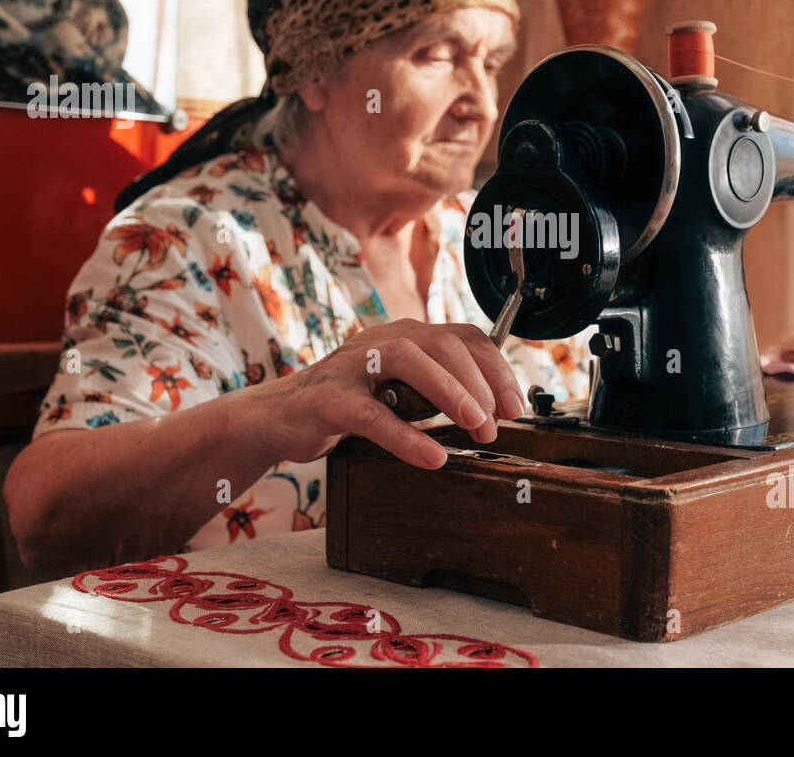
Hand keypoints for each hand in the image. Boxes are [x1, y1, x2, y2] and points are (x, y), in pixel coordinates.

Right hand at [253, 319, 526, 469]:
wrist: (279, 417)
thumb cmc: (347, 403)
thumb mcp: (400, 392)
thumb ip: (437, 392)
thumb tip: (491, 412)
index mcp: (406, 335)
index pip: (464, 337)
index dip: (496, 368)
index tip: (514, 405)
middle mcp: (383, 341)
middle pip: (444, 345)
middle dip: (480, 384)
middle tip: (496, 425)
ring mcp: (353, 366)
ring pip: (410, 363)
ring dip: (451, 394)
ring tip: (476, 426)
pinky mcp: (329, 399)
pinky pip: (372, 415)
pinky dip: (406, 437)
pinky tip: (431, 456)